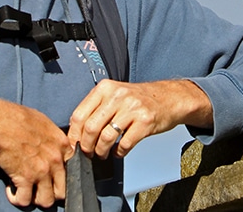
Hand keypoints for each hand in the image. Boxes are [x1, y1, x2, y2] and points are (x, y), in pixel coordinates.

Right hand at [0, 95, 72, 207]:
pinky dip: (17, 198)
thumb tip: (53, 146)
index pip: (74, 169)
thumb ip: (52, 138)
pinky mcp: (25, 179)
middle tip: (40, 189)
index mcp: (61, 144)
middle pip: (62, 190)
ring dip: (35, 198)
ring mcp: (42, 171)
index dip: (63, 176)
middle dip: (51, 192)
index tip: (54, 178)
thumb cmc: (16, 118)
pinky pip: (25, 200)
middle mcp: (55, 160)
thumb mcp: (42, 122)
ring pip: (46, 201)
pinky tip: (12, 190)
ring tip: (27, 191)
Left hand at [67, 79, 211, 159]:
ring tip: (102, 154)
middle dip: (86, 146)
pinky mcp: (145, 122)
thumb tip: (76, 132)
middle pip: (91, 127)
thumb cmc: (139, 99)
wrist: (168, 98)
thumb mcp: (115, 94)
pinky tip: (118, 152)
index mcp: (105, 88)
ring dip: (101, 151)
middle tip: (88, 153)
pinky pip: (125, 144)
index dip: (74, 134)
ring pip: (106, 137)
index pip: (79, 114)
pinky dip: (118, 153)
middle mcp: (118, 95)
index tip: (74, 145)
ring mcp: (132, 108)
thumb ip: (96, 108)